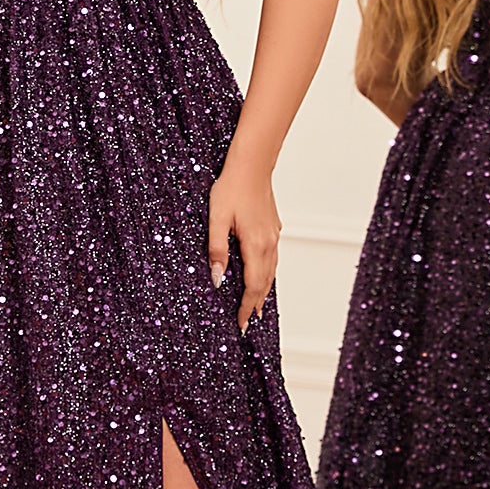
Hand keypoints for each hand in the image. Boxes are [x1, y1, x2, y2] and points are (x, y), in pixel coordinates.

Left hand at [208, 157, 280, 333]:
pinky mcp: (273, 228)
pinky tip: (262, 275)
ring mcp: (273, 235)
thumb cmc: (231, 188)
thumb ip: (217, 250)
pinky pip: (273, 258)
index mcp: (255, 245)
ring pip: (271, 271)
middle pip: (265, 283)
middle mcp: (269, 243)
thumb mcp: (216, 220)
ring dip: (263, 291)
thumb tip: (218, 279)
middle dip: (256, 304)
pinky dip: (268, 274)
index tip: (242, 323)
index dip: (247, 307)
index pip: (253, 286)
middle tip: (248, 322)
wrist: (252, 165)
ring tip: (257, 307)